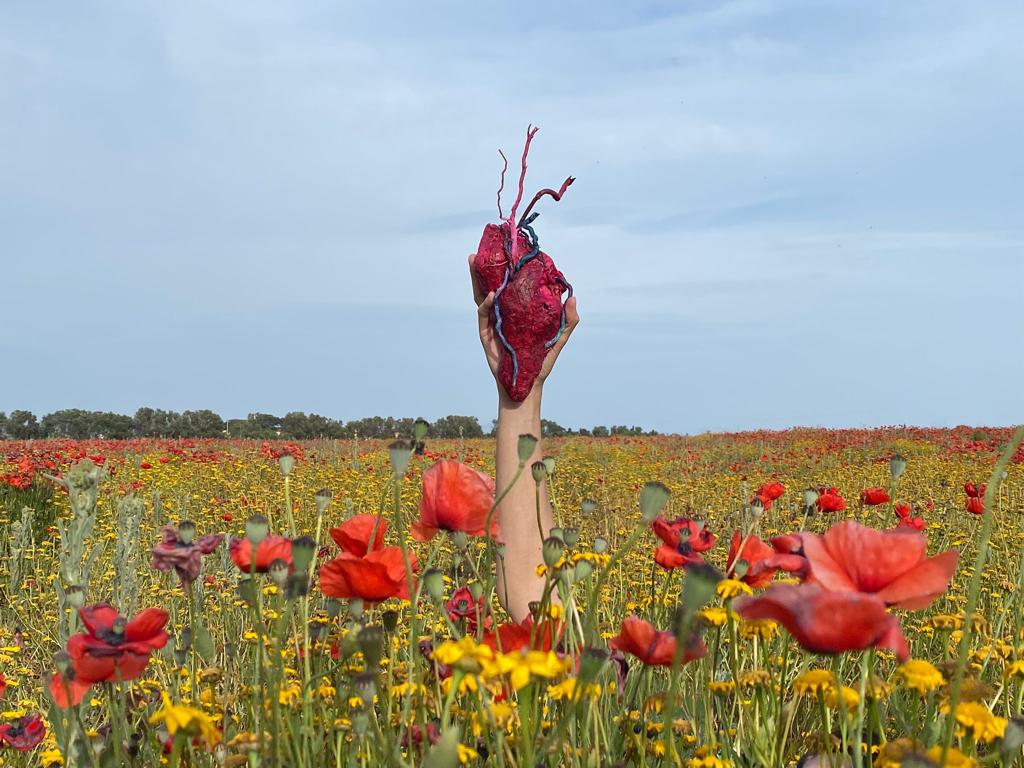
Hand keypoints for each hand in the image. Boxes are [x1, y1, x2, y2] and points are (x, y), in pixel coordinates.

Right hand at [468, 254, 579, 394]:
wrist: (527, 385)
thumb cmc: (541, 362)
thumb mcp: (559, 338)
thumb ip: (568, 321)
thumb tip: (573, 297)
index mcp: (518, 311)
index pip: (511, 286)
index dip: (509, 270)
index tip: (510, 252)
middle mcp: (503, 313)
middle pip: (492, 286)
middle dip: (485, 269)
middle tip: (481, 251)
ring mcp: (493, 322)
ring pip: (482, 296)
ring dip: (476, 279)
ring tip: (473, 262)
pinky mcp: (485, 334)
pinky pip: (483, 314)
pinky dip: (486, 303)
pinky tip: (491, 294)